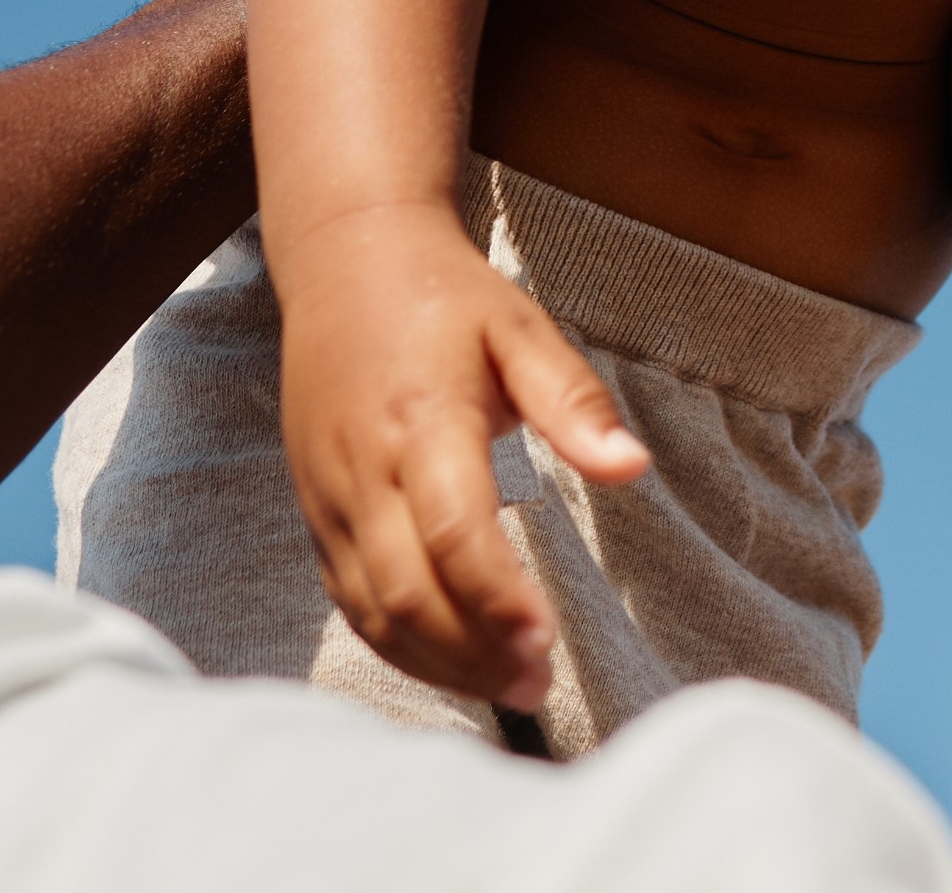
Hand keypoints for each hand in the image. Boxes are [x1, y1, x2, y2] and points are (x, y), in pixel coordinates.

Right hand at [270, 201, 649, 705]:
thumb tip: (633, 469)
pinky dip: (397, 643)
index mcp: (422, 421)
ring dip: (437, 663)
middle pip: (407, 590)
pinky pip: (349, 599)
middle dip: (473, 652)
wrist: (346, 261)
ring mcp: (331, 496)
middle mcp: (364, 468)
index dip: (497, 597)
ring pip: (372, 609)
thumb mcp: (522, 328)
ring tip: (509, 689)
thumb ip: (573, 403)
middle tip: (538, 685)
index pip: (453, 531)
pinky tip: (452, 662)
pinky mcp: (318, 511)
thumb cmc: (446, 298)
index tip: (547, 640)